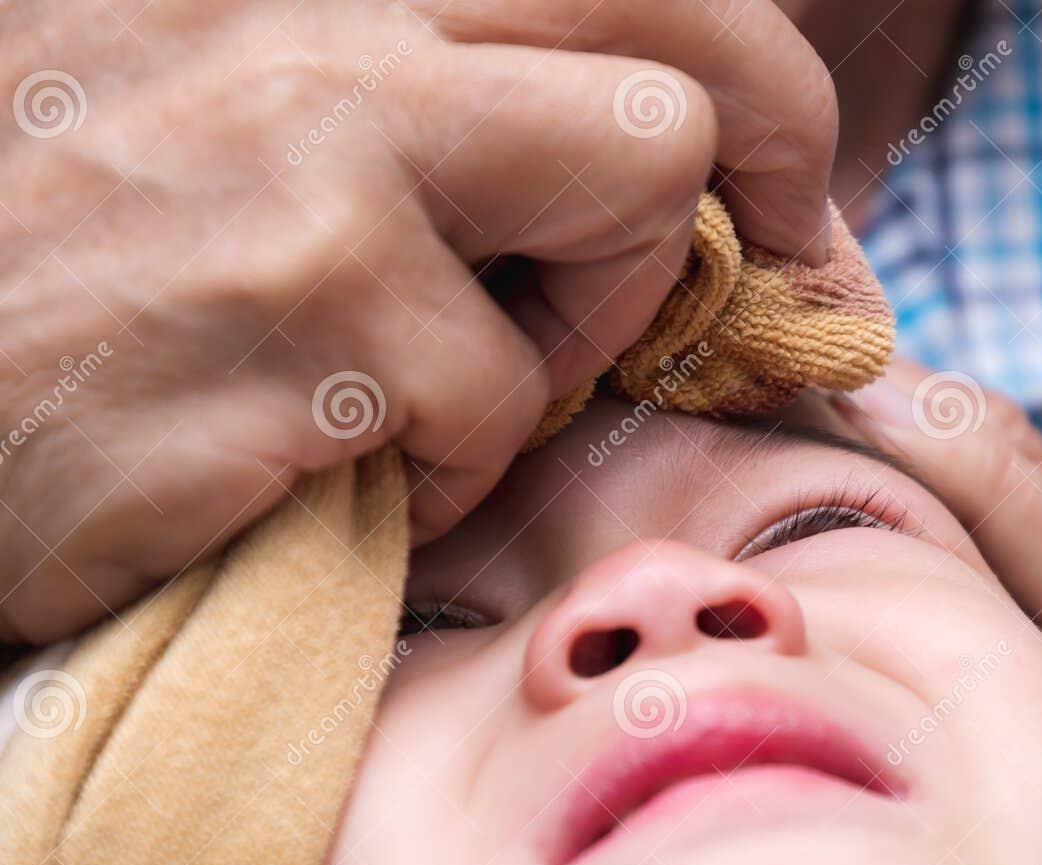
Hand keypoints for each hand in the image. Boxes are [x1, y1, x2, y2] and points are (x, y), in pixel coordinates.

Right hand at [0, 0, 836, 642]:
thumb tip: (680, 147)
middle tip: (745, 279)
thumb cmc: (84, 271)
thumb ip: (434, 95)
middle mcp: (311, 8)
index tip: (783, 183)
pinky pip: (500, 401)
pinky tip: (327, 466)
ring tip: (441, 388)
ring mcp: (309, 156)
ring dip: (576, 327)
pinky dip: (449, 465)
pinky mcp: (295, 324)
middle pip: (689, 40)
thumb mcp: (241, 107)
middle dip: (758, 170)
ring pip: (649, 184)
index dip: (753, 72)